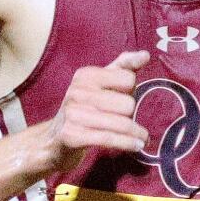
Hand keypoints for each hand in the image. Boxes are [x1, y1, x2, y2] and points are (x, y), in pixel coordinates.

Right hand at [44, 49, 149, 174]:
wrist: (54, 140)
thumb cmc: (85, 109)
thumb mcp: (101, 84)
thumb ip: (124, 67)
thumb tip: (145, 55)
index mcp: (85, 75)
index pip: (128, 79)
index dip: (130, 91)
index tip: (122, 99)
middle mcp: (77, 92)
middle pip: (127, 104)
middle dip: (130, 115)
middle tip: (123, 120)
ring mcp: (73, 114)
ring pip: (121, 123)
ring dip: (136, 134)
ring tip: (142, 138)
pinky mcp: (72, 136)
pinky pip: (109, 139)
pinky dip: (127, 144)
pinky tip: (137, 146)